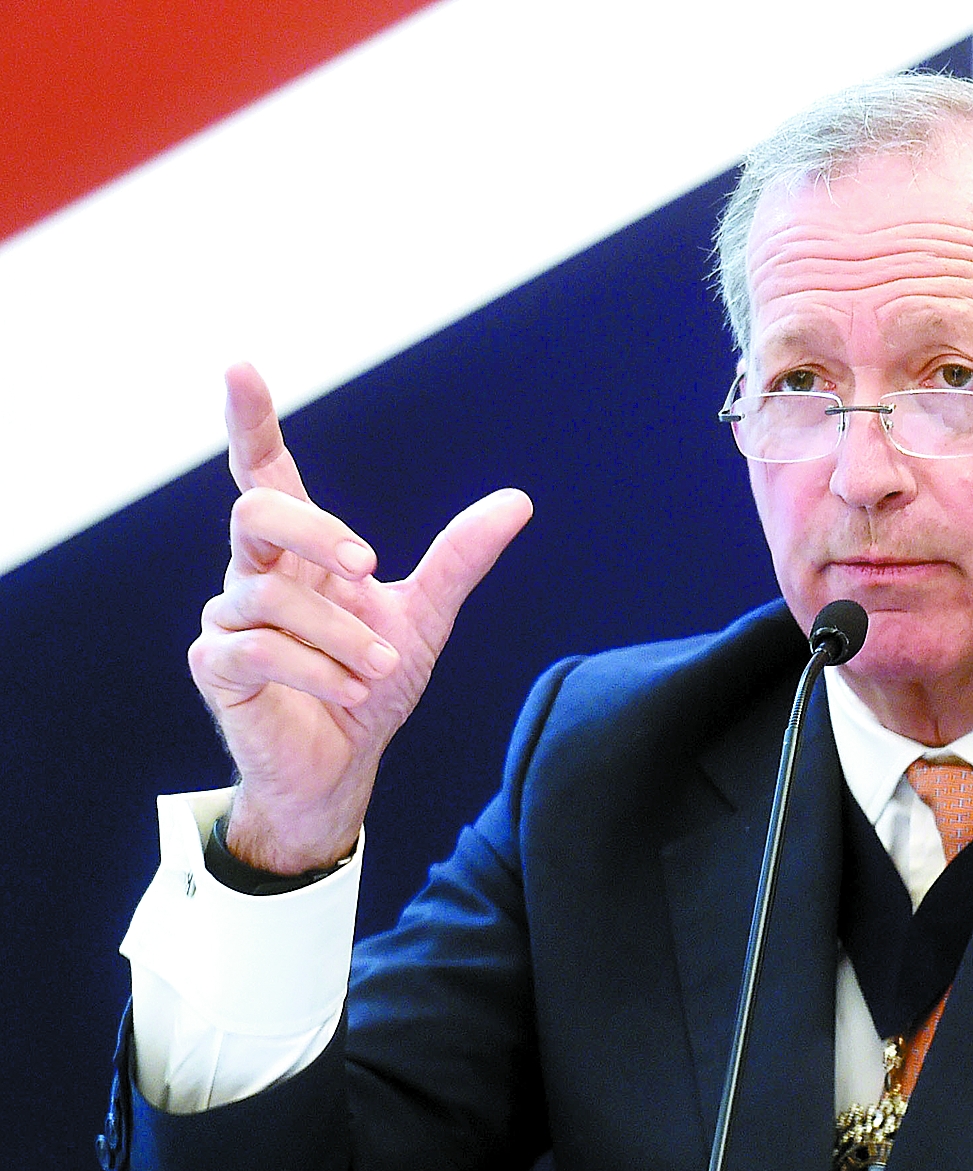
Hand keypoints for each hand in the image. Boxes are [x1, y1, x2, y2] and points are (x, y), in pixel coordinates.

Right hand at [188, 363, 533, 871]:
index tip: (241, 366)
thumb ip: (461, 558)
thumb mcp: (426, 617)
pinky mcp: (215, 665)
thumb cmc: (373, 683)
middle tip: (372, 568)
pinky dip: (318, 671)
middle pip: (258, 509)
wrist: (345, 763)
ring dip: (344, 637)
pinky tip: (352, 691)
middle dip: (317, 531)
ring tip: (380, 670)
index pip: (266, 470)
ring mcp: (228, 616)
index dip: (251, 420)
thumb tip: (519, 500)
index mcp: (301, 550)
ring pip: (272, 594)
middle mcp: (255, 571)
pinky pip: (260, 648)